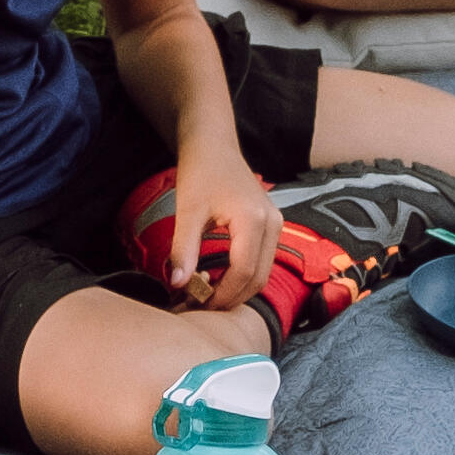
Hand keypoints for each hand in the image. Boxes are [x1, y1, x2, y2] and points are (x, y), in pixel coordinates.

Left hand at [160, 148, 282, 312]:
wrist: (214, 145)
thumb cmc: (201, 171)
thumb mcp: (187, 210)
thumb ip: (183, 249)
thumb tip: (178, 284)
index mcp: (254, 219)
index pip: (244, 271)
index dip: (222, 295)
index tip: (197, 305)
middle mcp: (273, 224)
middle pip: (258, 278)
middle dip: (231, 298)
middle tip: (200, 308)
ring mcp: (276, 225)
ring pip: (263, 273)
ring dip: (238, 290)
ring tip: (207, 297)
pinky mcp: (271, 227)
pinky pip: (262, 262)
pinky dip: (243, 277)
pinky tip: (218, 281)